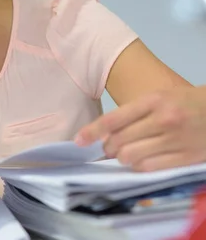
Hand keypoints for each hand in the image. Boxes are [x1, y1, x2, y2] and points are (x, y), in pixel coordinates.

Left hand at [75, 86, 205, 171]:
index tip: (79, 141)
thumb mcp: (159, 97)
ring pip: (131, 157)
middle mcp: (163, 120)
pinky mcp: (186, 157)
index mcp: (153, 101)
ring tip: (124, 154)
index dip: (92, 132)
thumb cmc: (186, 102)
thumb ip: (133, 113)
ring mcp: (175, 140)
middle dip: (108, 148)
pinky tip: (139, 162)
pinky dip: (138, 167)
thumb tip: (105, 134)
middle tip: (108, 149)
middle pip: (119, 141)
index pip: (113, 119)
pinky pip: (150, 168)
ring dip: (122, 158)